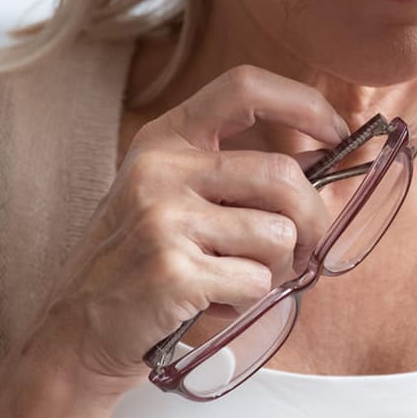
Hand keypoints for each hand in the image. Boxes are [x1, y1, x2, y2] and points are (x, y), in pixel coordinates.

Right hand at [23, 65, 349, 399]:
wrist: (79, 329)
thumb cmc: (141, 261)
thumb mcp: (172, 195)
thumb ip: (235, 174)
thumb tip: (325, 162)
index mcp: (165, 139)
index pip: (244, 88)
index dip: (303, 103)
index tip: (337, 132)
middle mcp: (161, 170)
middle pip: (282, 175)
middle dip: (315, 219)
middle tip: (312, 248)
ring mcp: (163, 219)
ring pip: (278, 235)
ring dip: (278, 269)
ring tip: (239, 278)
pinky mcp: (172, 271)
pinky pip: (256, 282)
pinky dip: (249, 300)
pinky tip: (213, 302)